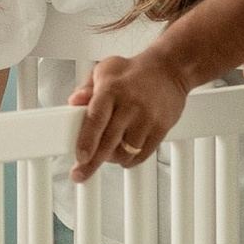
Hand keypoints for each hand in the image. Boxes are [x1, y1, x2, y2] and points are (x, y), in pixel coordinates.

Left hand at [69, 49, 188, 181]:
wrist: (169, 69)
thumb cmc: (133, 72)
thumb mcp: (105, 71)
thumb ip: (86, 88)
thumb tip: (73, 102)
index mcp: (112, 89)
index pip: (96, 119)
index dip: (86, 141)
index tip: (80, 158)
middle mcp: (130, 105)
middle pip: (109, 142)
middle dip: (92, 162)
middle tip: (80, 174)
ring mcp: (147, 118)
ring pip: (126, 152)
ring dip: (113, 159)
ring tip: (108, 154)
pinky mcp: (161, 128)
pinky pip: (143, 154)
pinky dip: (130, 160)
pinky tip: (124, 154)